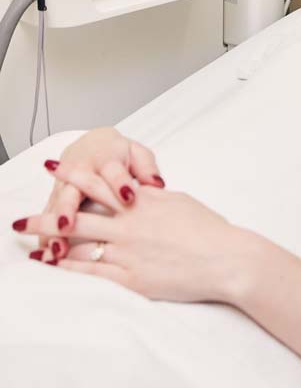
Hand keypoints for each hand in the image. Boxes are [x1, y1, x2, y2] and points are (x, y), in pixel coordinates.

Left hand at [15, 186, 238, 302]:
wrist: (225, 257)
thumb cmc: (210, 230)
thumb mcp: (181, 203)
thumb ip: (156, 200)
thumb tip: (144, 194)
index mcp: (145, 202)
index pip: (102, 185)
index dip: (75, 175)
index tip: (54, 167)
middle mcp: (132, 223)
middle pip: (81, 214)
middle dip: (48, 213)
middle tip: (21, 215)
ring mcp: (129, 250)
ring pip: (80, 243)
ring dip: (51, 240)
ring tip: (28, 239)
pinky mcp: (131, 277)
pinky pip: (91, 271)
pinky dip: (67, 266)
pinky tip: (52, 263)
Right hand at [33, 127, 164, 261]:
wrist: (93, 145)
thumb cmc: (120, 154)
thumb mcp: (137, 154)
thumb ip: (147, 168)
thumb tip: (158, 184)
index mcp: (107, 158)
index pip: (113, 169)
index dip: (119, 182)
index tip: (128, 197)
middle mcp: (81, 171)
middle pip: (73, 188)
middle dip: (69, 207)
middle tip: (68, 225)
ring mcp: (65, 184)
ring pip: (56, 205)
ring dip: (53, 227)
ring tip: (57, 248)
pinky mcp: (55, 197)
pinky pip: (48, 215)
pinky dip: (45, 234)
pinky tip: (47, 252)